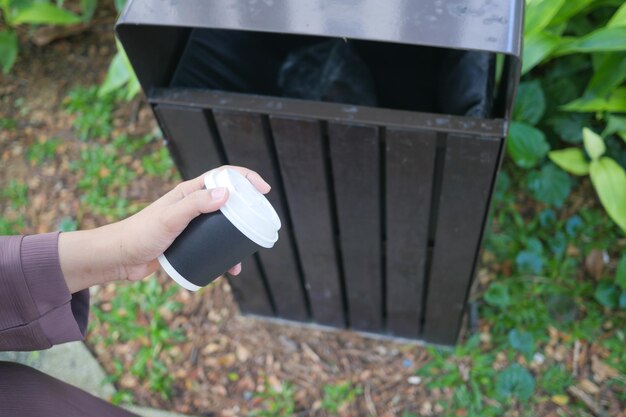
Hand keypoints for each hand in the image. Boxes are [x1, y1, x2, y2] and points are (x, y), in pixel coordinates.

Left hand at [58, 166, 270, 292]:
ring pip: (222, 225)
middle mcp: (192, 205)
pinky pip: (212, 244)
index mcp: (189, 192)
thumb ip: (196, 205)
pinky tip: (228, 267)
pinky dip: (223, 254)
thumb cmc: (140, 233)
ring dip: (237, 235)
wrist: (118, 257)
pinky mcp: (187, 242)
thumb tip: (226, 194)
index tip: (264, 190)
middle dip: (246, 208)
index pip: (224, 176)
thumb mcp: (170, 218)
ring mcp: (190, 224)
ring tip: (246, 251)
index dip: (246, 178)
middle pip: (227, 200)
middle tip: (259, 222)